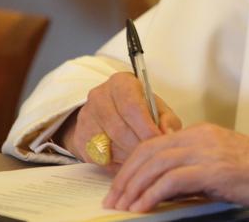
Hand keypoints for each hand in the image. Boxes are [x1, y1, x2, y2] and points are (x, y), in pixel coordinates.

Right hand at [58, 72, 181, 167]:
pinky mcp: (80, 138)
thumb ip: (167, 120)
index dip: (146, 127)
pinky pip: (99, 158)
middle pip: (119, 129)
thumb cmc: (141, 109)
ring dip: (129, 157)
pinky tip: (129, 162)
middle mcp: (99, 97)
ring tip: (143, 158)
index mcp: (121, 83)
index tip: (159, 141)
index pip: (131, 107)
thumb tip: (168, 134)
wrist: (112, 111)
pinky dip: (117, 165)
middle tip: (153, 155)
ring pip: (108, 146)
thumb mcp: (159, 108)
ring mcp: (86, 117)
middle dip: (139, 146)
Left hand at [102, 123, 248, 211]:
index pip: (153, 144)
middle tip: (113, 201)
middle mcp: (200, 136)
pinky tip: (143, 209)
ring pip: (155, 165)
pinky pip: (172, 180)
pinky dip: (152, 194)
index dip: (130, 167)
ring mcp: (207, 151)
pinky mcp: (214, 169)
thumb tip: (162, 191)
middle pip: (148, 153)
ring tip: (123, 208)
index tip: (119, 188)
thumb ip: (192, 173)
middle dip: (125, 179)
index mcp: (200, 133)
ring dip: (133, 188)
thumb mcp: (220, 168)